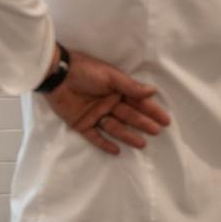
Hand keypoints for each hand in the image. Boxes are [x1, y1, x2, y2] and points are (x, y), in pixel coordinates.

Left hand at [45, 49, 170, 154]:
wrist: (57, 74)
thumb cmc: (85, 70)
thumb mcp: (110, 76)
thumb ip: (130, 86)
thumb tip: (153, 91)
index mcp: (115, 91)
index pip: (137, 103)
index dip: (151, 111)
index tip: (165, 120)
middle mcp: (107, 104)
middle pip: (128, 116)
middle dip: (142, 123)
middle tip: (155, 131)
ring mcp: (94, 114)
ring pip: (114, 127)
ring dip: (127, 135)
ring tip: (141, 143)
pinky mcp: (81, 123)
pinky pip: (94, 136)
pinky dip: (104, 144)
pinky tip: (116, 151)